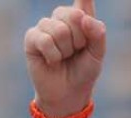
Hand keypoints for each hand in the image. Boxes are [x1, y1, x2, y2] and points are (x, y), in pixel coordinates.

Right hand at [24, 0, 106, 117]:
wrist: (68, 94)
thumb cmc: (84, 73)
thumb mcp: (97, 56)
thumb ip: (97, 36)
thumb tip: (86, 19)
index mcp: (81, 20)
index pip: (82, 0)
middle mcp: (62, 20)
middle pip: (72, 16)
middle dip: (79, 39)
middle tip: (76, 53)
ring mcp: (45, 27)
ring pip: (58, 29)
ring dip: (65, 50)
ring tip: (64, 58)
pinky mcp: (32, 39)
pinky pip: (44, 38)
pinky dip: (52, 54)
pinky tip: (52, 61)